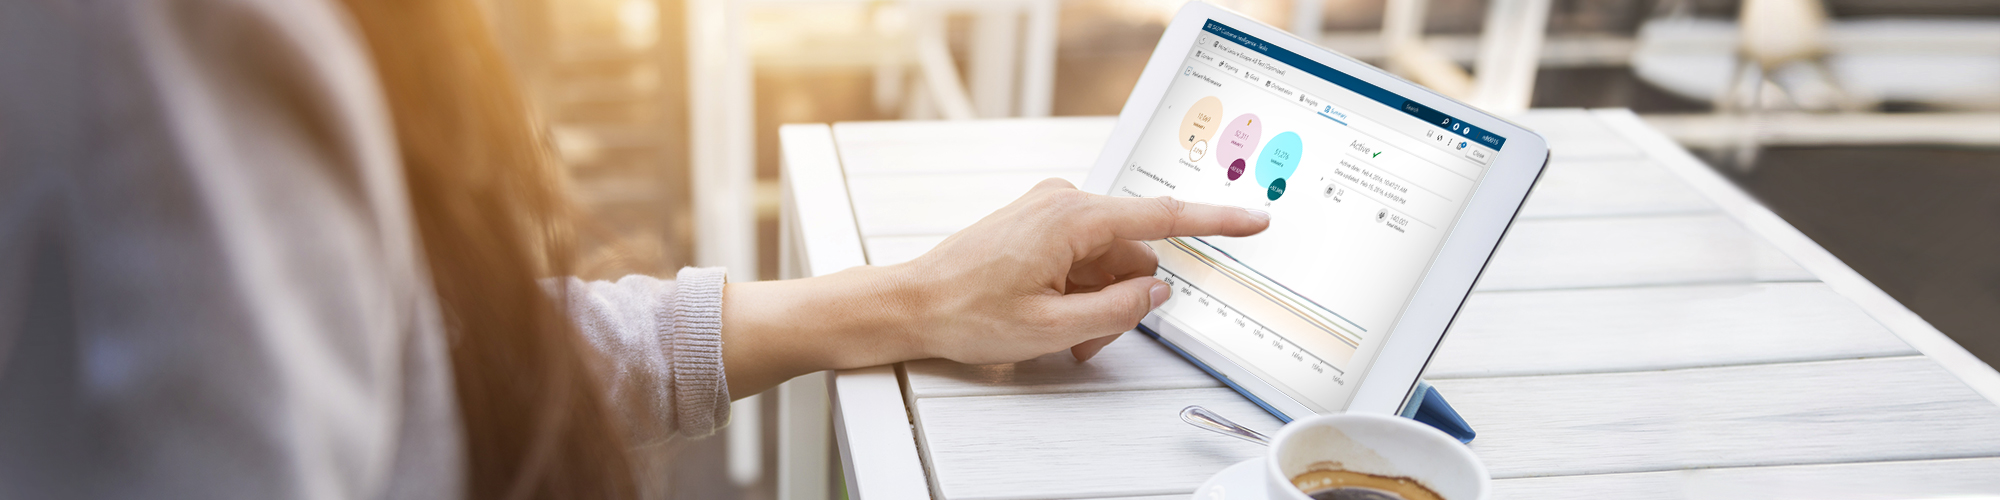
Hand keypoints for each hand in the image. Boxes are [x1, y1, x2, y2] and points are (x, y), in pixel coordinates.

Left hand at [894, 178, 1269, 363]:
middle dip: (1123, 299)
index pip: (1163, 218)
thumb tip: (1155, 291)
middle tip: (1086, 340)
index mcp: (1074, 219)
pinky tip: (1053, 318)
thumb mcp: (1053, 328)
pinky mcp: (1039, 225)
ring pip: (1108, 262)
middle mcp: (1065, 203)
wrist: (912, 304)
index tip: (1253, 221)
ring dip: (1098, 302)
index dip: (1215, 222)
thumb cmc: (966, 311)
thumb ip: (1117, 310)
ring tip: (1061, 335)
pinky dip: (1079, 292)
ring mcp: (1050, 212)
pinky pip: (1083, 259)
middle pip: (1132, 254)